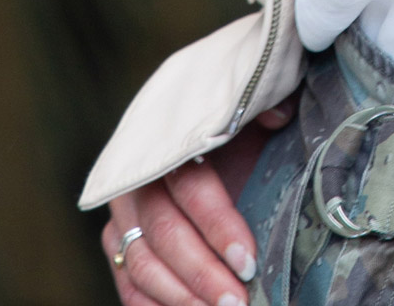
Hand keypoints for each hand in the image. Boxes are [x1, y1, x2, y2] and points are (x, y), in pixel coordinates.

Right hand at [102, 97, 295, 304]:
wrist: (183, 136)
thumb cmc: (226, 129)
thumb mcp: (245, 114)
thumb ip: (262, 107)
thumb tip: (278, 115)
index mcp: (168, 146)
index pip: (191, 190)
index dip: (220, 227)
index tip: (248, 260)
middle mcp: (136, 184)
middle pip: (165, 236)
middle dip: (203, 275)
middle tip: (237, 301)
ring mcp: (120, 219)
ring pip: (142, 267)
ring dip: (181, 299)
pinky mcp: (115, 247)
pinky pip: (128, 286)